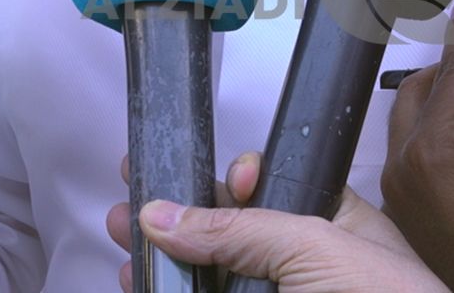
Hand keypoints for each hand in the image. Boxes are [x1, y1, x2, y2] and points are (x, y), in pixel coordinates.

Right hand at [106, 153, 444, 292]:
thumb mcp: (314, 246)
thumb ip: (238, 228)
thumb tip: (167, 214)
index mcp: (332, 225)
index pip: (267, 190)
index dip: (228, 179)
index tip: (190, 172)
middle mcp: (302, 267)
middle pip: (226, 233)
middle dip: (177, 215)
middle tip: (133, 198)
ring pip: (210, 277)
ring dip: (162, 259)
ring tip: (122, 240)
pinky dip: (172, 291)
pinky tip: (142, 283)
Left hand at [382, 8, 453, 291]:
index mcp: (431, 150)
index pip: (450, 75)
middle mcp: (403, 170)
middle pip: (416, 95)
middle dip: (445, 71)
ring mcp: (399, 194)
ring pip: (408, 126)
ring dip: (434, 105)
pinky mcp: (404, 213)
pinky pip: (408, 159)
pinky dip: (429, 138)